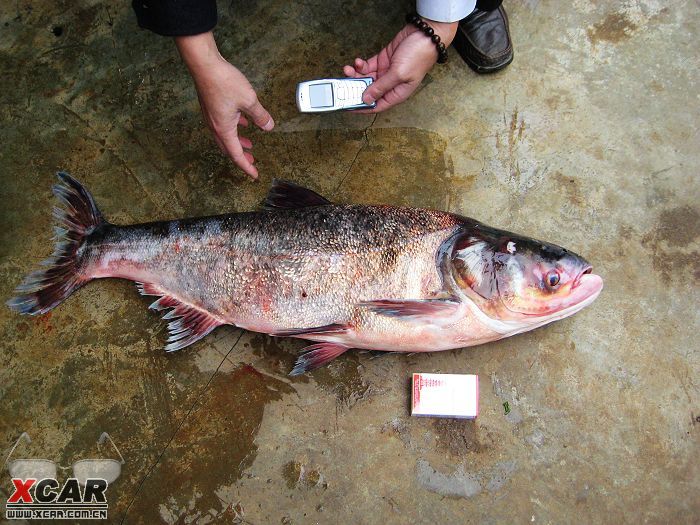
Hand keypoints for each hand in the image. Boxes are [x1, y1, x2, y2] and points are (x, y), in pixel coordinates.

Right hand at [175, 32, 273, 178]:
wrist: (204, 64)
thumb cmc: (223, 81)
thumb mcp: (249, 100)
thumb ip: (260, 115)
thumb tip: (268, 126)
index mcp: (224, 129)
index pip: (237, 155)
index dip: (247, 167)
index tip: (254, 175)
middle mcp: (215, 126)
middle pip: (229, 149)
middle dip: (242, 157)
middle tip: (253, 161)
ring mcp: (211, 116)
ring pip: (225, 136)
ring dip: (237, 142)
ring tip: (249, 144)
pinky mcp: (210, 107)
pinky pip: (223, 124)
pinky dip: (234, 128)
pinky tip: (243, 122)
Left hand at [343, 20, 456, 112]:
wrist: (425, 33)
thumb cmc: (419, 56)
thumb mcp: (398, 74)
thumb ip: (380, 87)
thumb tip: (366, 99)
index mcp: (397, 94)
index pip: (376, 106)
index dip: (361, 107)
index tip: (347, 106)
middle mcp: (390, 85)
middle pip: (368, 92)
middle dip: (354, 89)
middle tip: (342, 86)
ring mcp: (386, 72)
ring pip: (365, 78)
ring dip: (355, 75)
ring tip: (348, 70)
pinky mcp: (382, 60)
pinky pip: (367, 66)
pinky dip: (360, 65)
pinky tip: (357, 62)